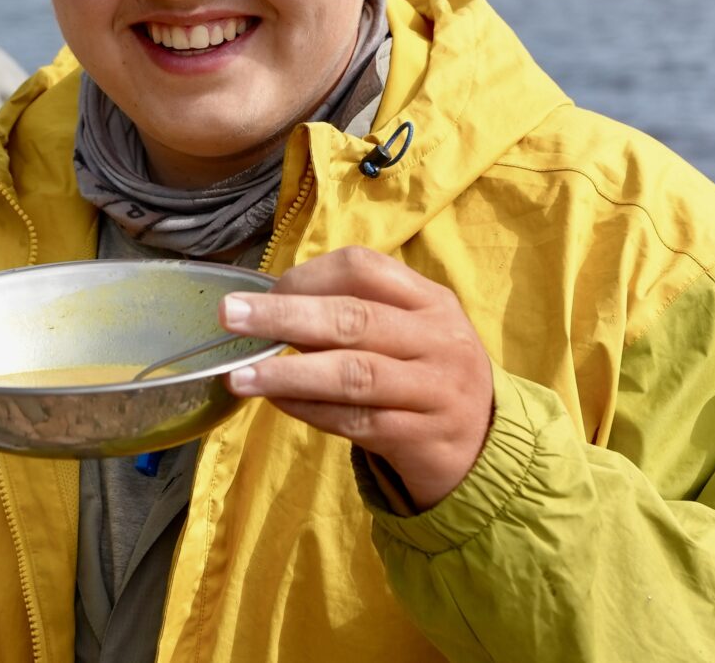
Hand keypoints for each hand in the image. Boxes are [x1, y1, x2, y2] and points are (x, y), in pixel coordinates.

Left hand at [222, 245, 492, 512]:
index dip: (308, 277)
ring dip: (289, 374)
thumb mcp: (409, 332)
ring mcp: (433, 391)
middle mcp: (438, 340)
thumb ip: (355, 315)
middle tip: (230, 315)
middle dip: (285, 315)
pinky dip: (311, 410)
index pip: (365, 269)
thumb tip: (270, 308)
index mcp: (431, 300)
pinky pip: (356, 421)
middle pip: (354, 318)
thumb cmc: (425, 375)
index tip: (265, 291)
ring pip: (353, 374)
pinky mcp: (421, 438)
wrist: (484, 446)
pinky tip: (278, 403)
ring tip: (240, 375)